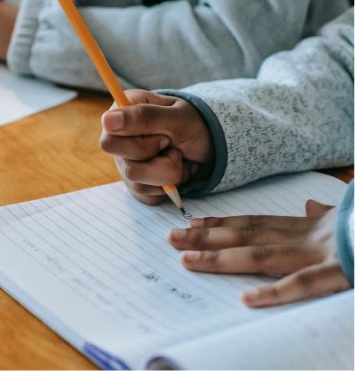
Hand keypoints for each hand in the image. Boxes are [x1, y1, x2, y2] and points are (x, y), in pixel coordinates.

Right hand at [99, 90, 213, 204]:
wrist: (208, 144)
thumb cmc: (192, 124)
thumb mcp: (176, 117)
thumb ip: (143, 116)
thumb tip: (107, 120)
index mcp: (121, 114)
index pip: (109, 142)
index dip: (138, 143)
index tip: (162, 134)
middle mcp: (118, 139)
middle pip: (126, 166)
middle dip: (158, 157)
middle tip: (170, 142)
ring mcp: (125, 163)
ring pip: (138, 182)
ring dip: (168, 171)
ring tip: (175, 155)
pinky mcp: (136, 183)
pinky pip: (147, 194)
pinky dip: (168, 184)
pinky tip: (173, 168)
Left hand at [168, 199, 349, 306]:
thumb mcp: (350, 216)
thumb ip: (326, 213)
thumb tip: (310, 205)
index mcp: (313, 226)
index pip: (257, 222)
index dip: (222, 222)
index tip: (190, 222)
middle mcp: (311, 237)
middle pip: (248, 235)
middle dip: (207, 237)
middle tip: (169, 238)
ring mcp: (326, 255)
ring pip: (263, 256)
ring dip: (223, 258)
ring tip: (186, 260)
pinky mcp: (344, 273)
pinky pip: (306, 285)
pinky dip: (277, 293)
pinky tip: (247, 301)